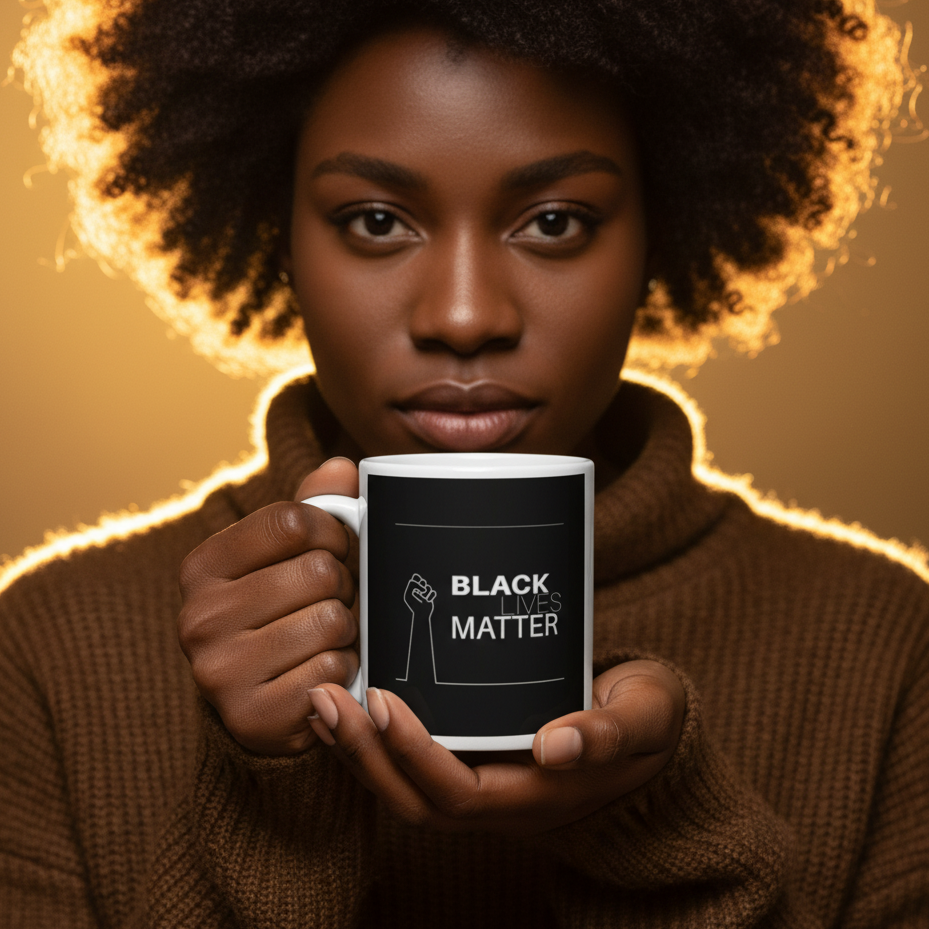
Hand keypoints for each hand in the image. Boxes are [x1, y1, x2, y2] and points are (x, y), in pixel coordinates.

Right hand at [177, 457, 360, 754]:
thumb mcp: (286, 554)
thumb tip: (342, 468)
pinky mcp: (251, 718)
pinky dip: (343, 671)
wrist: (257, 701)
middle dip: (342, 586)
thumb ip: (314, 505)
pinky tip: (321, 673)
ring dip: (346, 630)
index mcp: (203, 566)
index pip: (293, 521)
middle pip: (319, 571)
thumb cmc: (279, 612)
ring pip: (331, 621)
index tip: (333, 549)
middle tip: (329, 601)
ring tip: (325, 637)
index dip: (332, 532)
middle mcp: (199, 617)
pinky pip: (333, 672)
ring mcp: (220, 672)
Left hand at [306, 659, 684, 833]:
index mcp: (539, 796)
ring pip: (405, 789)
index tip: (382, 701)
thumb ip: (611, 731)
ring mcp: (486, 786)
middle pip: (415, 800)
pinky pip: (413, 768)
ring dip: (358, 750)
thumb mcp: (647, 717)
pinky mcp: (477, 762)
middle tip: (324, 698)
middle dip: (363, 755)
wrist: (651, 741)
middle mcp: (502, 801)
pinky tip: (350, 701)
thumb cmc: (647, 720)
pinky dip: (374, 742)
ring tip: (322, 700)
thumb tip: (558, 745)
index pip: (459, 792)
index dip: (414, 755)